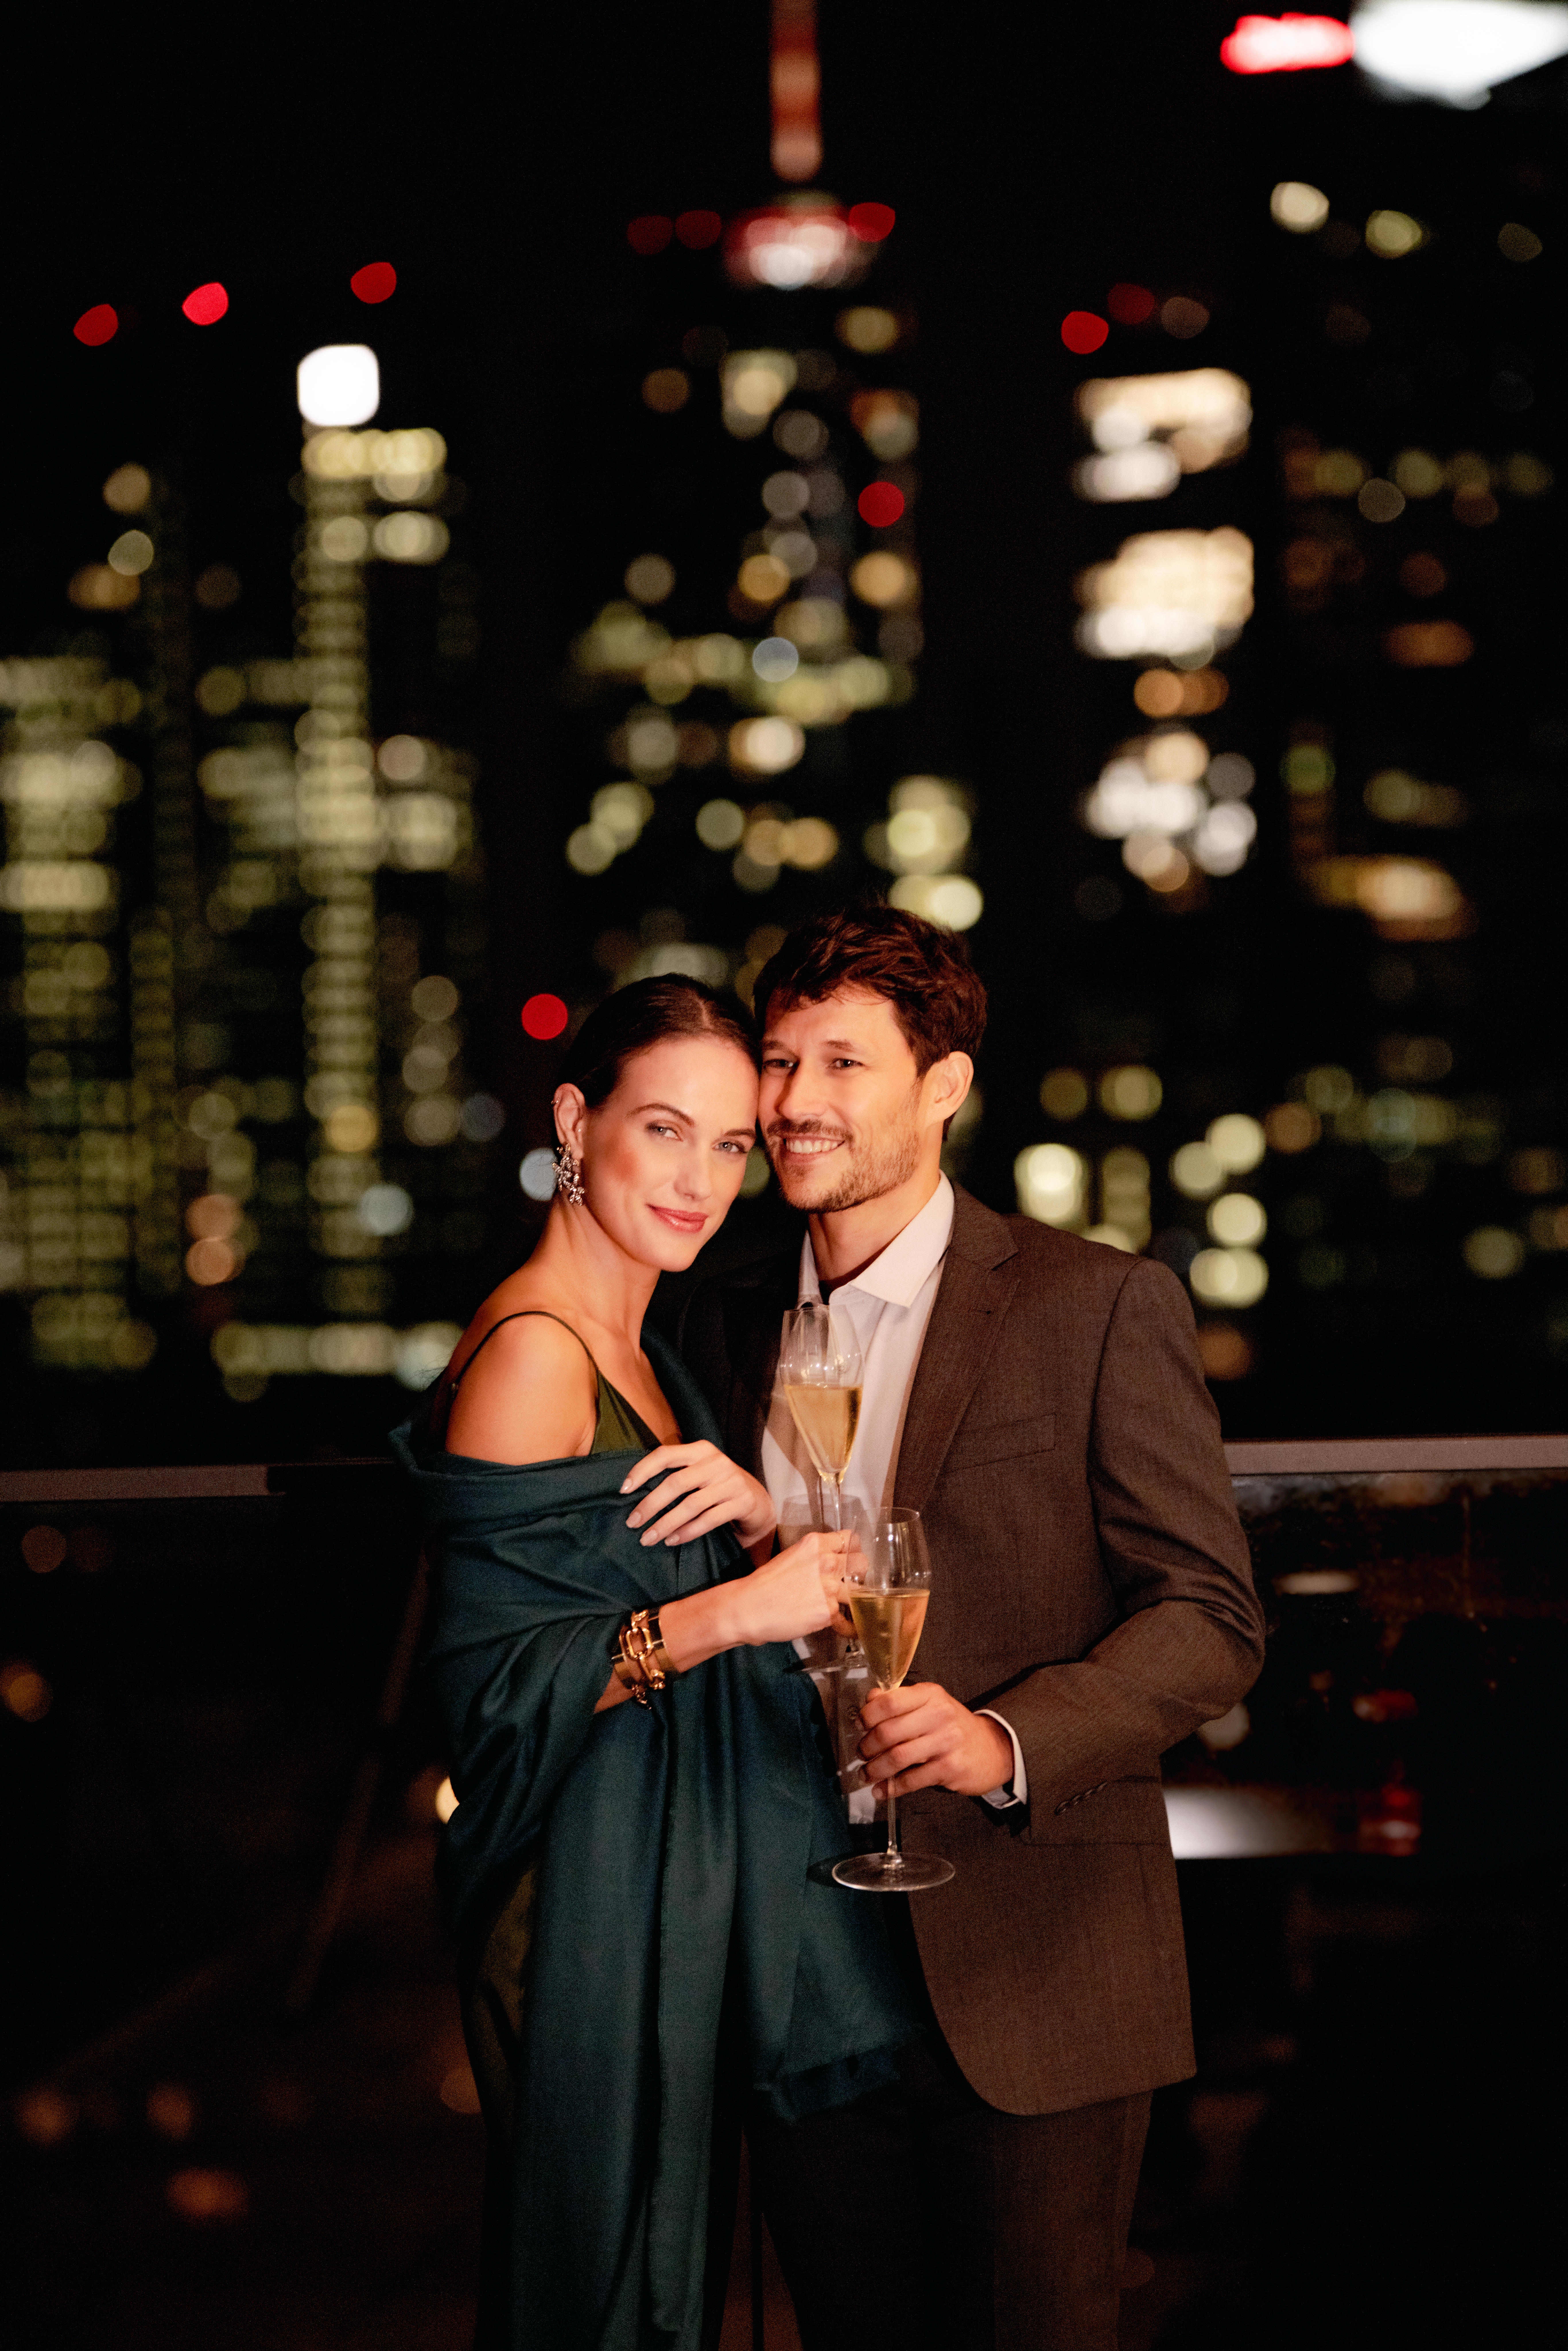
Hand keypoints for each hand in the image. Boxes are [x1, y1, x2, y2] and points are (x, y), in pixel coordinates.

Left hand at [621, 1441, 776, 1549]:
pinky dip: (687, 1532)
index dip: (642, 1470)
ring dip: (666, 1523)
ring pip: (691, 1504)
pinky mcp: (742, 1503)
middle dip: (650, 1504)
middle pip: (676, 1482)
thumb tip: (633, 1491)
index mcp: (701, 1450)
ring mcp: (731, 1482)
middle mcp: (717, 1462)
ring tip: (648, 1538)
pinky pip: (709, 1520)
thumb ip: (676, 1474)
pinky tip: (672, 1541)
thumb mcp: (699, 1473)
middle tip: (632, 1523)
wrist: (758, 1503)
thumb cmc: (718, 1488)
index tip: (623, 1490)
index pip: (665, 1455)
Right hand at [726, 1531, 848, 1646]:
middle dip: (858, 1573)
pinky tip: (841, 1627)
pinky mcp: (828, 1612)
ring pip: (859, 1592)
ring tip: (847, 1607)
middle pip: (861, 1563)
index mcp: (815, 1544)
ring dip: (853, 1600)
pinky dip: (844, 1625)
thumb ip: (814, 1558)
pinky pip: (845, 1619)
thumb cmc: (764, 1584)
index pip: (849, 1539)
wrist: (748, 1609)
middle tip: (851, 1581)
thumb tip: (832, 1564)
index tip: (851, 1558)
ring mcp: (829, 1588)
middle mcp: (826, 1562)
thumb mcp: (791, 1557)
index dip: (852, 1550)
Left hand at [857, 1683, 1014, 1799]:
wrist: (992, 1749)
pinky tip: (881, 1791)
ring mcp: (946, 1742)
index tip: (860, 1726)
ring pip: (897, 1757)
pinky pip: (912, 1780)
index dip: (867, 1716)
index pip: (889, 1701)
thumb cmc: (953, 1727)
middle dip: (867, 1747)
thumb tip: (870, 1699)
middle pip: (888, 1732)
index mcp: (930, 1695)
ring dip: (875, 1769)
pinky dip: (891, 1788)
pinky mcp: (950, 1768)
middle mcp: (939, 1715)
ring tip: (866, 1774)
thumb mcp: (930, 1705)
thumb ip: (900, 1701)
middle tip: (861, 1754)